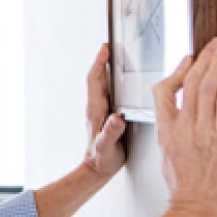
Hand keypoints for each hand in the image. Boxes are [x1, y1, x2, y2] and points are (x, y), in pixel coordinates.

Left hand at [83, 44, 126, 177]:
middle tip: (109, 47)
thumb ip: (112, 132)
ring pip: (102, 85)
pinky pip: (108, 94)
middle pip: (98, 79)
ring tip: (115, 58)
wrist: (97, 169)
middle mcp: (96, 108)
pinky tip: (121, 81)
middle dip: (102, 61)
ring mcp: (100, 111)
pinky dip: (112, 83)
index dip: (99, 64)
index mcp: (96, 111)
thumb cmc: (102, 159)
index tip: (104, 49)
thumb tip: (117, 118)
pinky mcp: (105, 115)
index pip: (95, 81)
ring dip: (106, 70)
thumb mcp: (108, 146)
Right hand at [153, 37, 216, 216]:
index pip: (164, 92)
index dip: (177, 72)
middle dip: (203, 60)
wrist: (197, 208)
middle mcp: (183, 127)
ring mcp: (203, 131)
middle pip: (190, 83)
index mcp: (167, 132)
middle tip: (213, 46)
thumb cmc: (184, 190)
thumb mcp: (168, 157)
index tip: (187, 61)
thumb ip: (173, 135)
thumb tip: (181, 124)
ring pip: (207, 88)